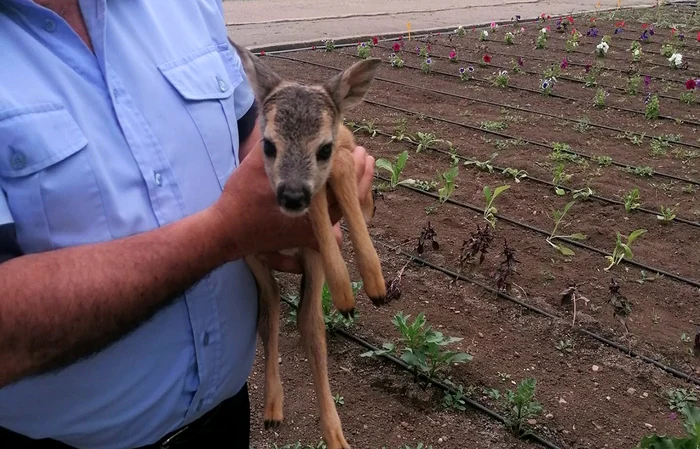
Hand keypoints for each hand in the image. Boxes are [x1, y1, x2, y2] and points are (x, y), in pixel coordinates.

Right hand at [214, 140, 374, 271]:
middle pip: (350, 197)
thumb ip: (276, 141)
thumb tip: (285, 117)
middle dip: (359, 175)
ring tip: (359, 171)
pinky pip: (333, 228)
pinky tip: (341, 198)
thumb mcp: (258, 162)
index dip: (355, 164)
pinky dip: (341, 211)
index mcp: (309, 198)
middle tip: (365, 157)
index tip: (360, 150)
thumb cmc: (242, 197)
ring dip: (354, 191)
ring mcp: (313, 233)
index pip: (343, 180)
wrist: (229, 231)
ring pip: (344, 211)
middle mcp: (316, 219)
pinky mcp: (307, 240)